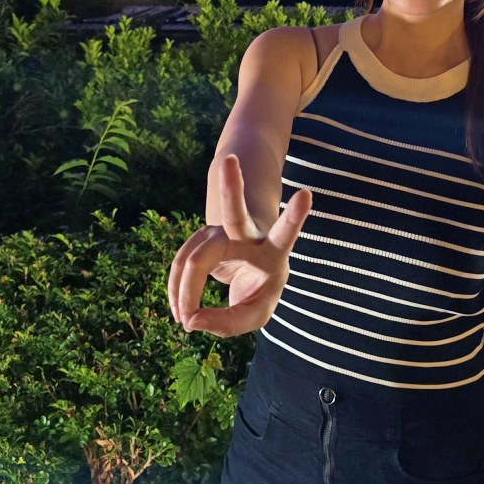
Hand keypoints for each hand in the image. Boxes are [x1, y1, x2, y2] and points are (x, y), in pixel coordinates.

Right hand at [167, 154, 312, 338]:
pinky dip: (177, 291)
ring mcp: (221, 232)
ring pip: (195, 250)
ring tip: (184, 318)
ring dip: (184, 288)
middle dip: (231, 188)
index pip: (286, 233)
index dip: (294, 215)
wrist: (244, 264)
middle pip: (235, 214)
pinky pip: (182, 265)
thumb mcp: (256, 312)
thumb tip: (190, 320)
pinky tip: (180, 311)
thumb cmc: (258, 287)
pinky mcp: (201, 238)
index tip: (306, 194)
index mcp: (274, 251)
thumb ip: (227, 323)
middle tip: (230, 160)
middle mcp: (247, 235)